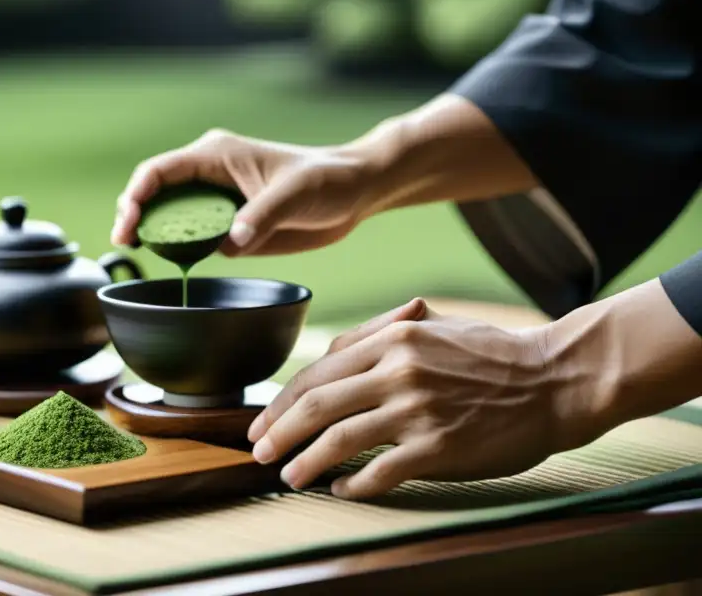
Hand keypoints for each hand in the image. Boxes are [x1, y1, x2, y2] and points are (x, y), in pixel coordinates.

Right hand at [110, 128, 366, 256]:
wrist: (354, 193)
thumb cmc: (326, 179)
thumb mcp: (294, 193)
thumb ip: (260, 217)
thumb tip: (229, 244)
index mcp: (215, 155)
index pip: (160, 170)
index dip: (137, 194)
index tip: (129, 221)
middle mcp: (209, 176)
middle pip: (155, 192)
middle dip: (134, 214)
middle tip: (125, 242)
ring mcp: (217, 202)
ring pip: (170, 216)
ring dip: (152, 233)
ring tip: (135, 251)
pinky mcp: (229, 226)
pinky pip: (194, 237)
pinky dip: (178, 249)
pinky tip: (172, 263)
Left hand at [247, 298, 561, 499]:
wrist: (555, 380)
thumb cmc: (495, 353)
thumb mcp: (435, 327)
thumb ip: (382, 334)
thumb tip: (334, 351)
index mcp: (393, 339)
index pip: (318, 370)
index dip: (283, 399)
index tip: (265, 420)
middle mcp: (398, 371)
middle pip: (316, 403)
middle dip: (278, 431)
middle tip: (259, 451)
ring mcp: (417, 410)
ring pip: (338, 438)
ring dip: (305, 461)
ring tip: (289, 475)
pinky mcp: (438, 448)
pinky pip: (380, 472)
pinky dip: (353, 484)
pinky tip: (341, 489)